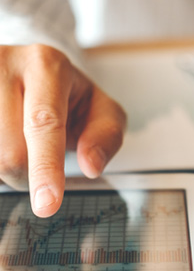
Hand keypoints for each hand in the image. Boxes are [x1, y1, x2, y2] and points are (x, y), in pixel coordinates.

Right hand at [0, 44, 126, 216]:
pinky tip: (2, 144)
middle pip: (10, 152)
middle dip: (27, 174)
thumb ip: (106, 135)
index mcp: (46, 66)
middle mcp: (4, 66)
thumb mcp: (100, 109)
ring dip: (3, 170)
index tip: (47, 204)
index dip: (45, 167)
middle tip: (39, 160)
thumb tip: (92, 166)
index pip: (44, 123)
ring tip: (17, 144)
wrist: (28, 71)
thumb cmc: (68, 96)